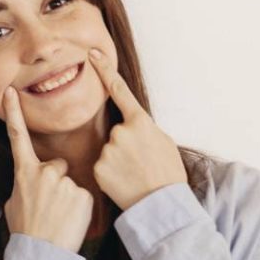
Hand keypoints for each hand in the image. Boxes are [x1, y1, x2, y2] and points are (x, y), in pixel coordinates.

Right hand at [1, 87, 93, 252]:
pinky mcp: (81, 193)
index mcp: (24, 172)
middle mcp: (43, 171)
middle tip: (52, 207)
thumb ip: (24, 185)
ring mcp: (63, 181)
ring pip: (72, 182)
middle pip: (58, 165)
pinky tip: (71, 220)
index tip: (10, 93)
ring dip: (70, 196)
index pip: (17, 137)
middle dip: (58, 181)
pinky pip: (84, 194)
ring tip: (61, 218)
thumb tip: (30, 181)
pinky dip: (80, 207)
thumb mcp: (14, 203)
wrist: (41, 254)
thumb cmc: (26, 231)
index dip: (13, 113)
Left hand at [90, 48, 186, 210]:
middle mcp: (122, 132)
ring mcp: (109, 149)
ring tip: (135, 175)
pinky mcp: (99, 167)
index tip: (92, 54)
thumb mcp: (163, 142)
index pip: (119, 90)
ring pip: (109, 151)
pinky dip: (111, 174)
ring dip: (118, 161)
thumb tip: (134, 126)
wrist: (162, 204)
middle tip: (142, 164)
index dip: (104, 70)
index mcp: (141, 122)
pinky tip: (124, 183)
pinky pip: (102, 166)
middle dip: (125, 146)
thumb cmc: (168, 174)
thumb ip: (144, 128)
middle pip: (116, 132)